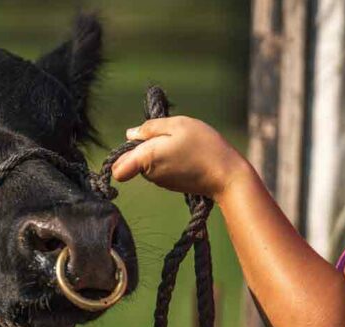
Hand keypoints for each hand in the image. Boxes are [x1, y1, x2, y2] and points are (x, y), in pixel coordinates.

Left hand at [110, 116, 248, 198]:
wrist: (227, 176)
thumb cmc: (204, 146)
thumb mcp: (178, 125)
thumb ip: (150, 128)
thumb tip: (130, 134)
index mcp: (146, 158)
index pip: (117, 169)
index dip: (120, 155)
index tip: (135, 144)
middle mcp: (149, 174)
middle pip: (132, 160)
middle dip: (142, 147)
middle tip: (167, 136)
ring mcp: (160, 181)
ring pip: (147, 163)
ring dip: (157, 152)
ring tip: (181, 144)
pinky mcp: (170, 185)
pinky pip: (160, 169)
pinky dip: (167, 160)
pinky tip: (186, 154)